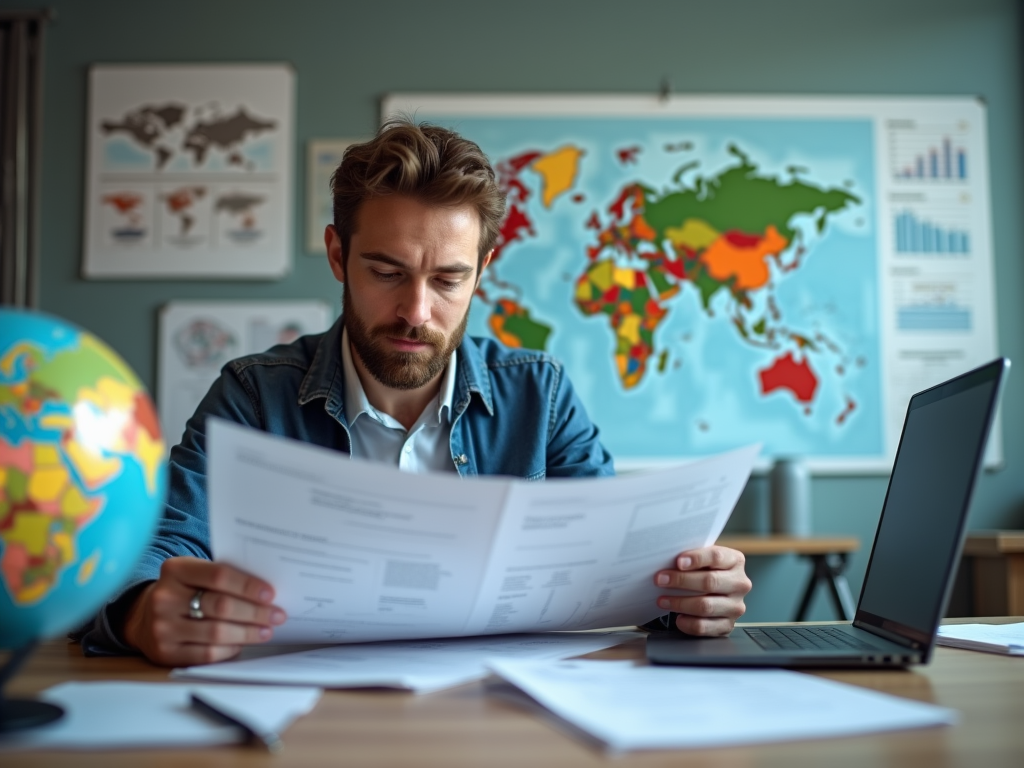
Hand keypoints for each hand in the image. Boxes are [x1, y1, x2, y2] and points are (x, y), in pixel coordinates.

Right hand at [123, 556, 286, 665]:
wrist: (144, 615)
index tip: (271, 593)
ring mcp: (162, 627)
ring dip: (248, 633)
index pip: (219, 575)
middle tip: (277, 615)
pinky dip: (230, 649)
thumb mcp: (195, 574)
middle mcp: (165, 597)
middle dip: (255, 612)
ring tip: (266, 630)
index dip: (248, 586)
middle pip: (221, 606)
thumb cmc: (183, 591)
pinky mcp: (165, 653)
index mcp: (175, 569)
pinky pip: (206, 654)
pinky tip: (243, 643)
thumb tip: (266, 592)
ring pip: (216, 633)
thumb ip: (223, 577)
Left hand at [653, 546, 751, 635]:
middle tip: (661, 580)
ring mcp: (735, 606)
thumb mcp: (704, 559)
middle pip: (710, 581)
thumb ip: (692, 558)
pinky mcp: (728, 625)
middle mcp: (739, 584)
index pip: (717, 557)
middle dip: (681, 581)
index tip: (678, 562)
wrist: (716, 592)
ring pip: (705, 606)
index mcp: (735, 561)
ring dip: (680, 603)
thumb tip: (667, 558)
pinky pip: (705, 626)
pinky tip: (678, 618)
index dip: (697, 559)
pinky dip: (688, 623)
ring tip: (663, 600)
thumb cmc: (705, 571)